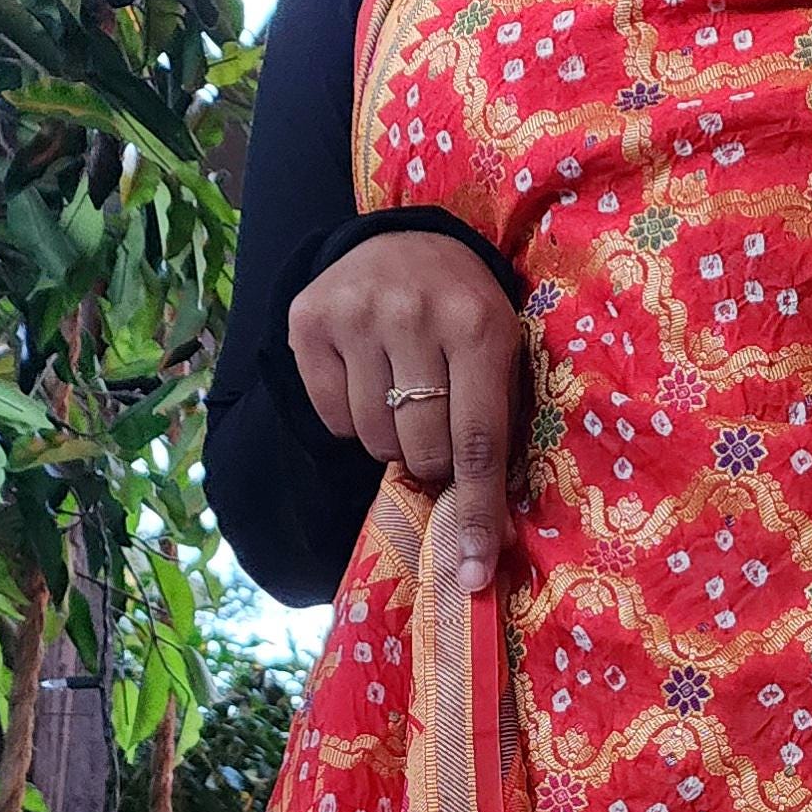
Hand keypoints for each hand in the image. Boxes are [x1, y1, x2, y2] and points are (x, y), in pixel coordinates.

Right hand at [285, 226, 524, 594]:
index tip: (474, 570)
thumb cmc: (466, 315)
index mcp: (479, 328)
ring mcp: (356, 314)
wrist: (405, 241)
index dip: (477, 513)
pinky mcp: (309, 320)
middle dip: (432, 463)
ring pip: (373, 440)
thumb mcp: (502, 356)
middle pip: (421, 450)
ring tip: (402, 399)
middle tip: (436, 433)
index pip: (477, 442)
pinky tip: (367, 380)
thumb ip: (500, 434)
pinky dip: (351, 419)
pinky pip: (332, 418)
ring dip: (391, 441)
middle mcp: (415, 315)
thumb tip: (493, 540)